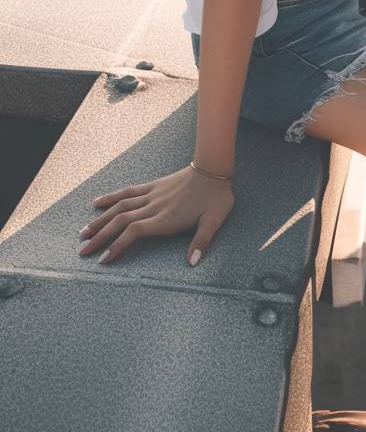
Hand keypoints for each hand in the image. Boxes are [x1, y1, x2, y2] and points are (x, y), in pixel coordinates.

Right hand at [78, 164, 234, 266]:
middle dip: (100, 236)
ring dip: (100, 219)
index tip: (103, 259)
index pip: (134, 232)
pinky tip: (96, 202)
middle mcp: (154, 206)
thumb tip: (192, 263)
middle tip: (82, 251)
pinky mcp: (152, 185)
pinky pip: (128, 191)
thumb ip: (202, 242)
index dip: (117, 245)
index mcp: (166, 218)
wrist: (214, 168)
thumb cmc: (216, 197)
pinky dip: (111, 197)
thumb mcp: (214, 221)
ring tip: (83, 232)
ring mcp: (151, 194)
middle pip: (120, 221)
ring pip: (119, 207)